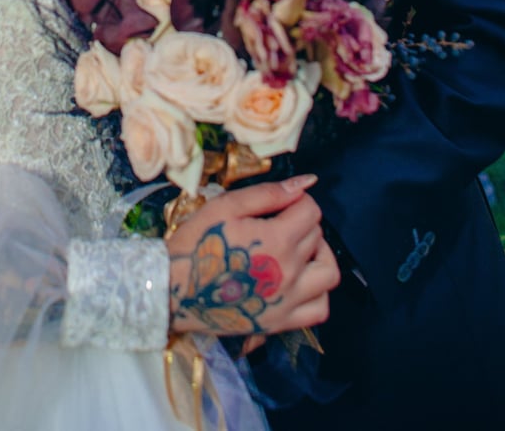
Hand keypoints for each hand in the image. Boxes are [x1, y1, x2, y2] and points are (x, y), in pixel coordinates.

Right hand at [166, 175, 339, 338]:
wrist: (175, 288)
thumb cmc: (198, 243)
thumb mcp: (227, 207)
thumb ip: (269, 193)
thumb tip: (306, 182)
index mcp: (279, 240)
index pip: (311, 211)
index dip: (298, 200)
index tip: (281, 203)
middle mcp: (291, 273)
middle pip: (317, 237)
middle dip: (303, 222)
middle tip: (279, 221)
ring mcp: (289, 301)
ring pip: (329, 273)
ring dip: (320, 256)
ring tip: (299, 250)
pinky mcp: (281, 322)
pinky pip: (319, 310)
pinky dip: (318, 293)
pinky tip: (300, 282)